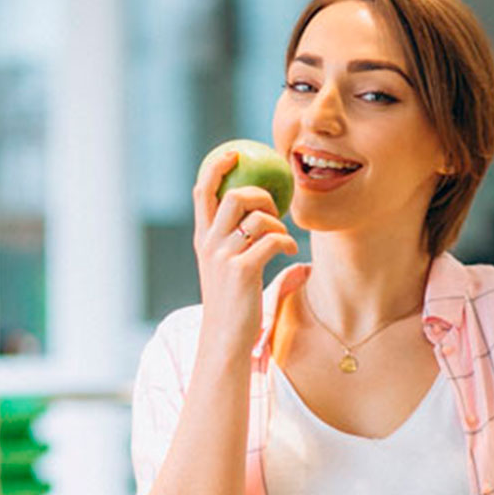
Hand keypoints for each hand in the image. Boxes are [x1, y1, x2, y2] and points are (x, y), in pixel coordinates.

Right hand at [191, 150, 298, 360]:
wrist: (224, 340)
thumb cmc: (231, 307)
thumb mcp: (227, 272)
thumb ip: (242, 250)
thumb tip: (286, 249)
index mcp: (203, 239)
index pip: (202, 191)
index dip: (218, 166)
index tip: (235, 154)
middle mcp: (209, 243)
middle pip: (236, 196)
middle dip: (263, 196)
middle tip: (275, 212)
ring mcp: (224, 256)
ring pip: (258, 217)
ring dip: (279, 224)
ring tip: (284, 240)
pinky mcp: (243, 270)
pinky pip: (273, 239)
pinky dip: (288, 242)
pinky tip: (291, 255)